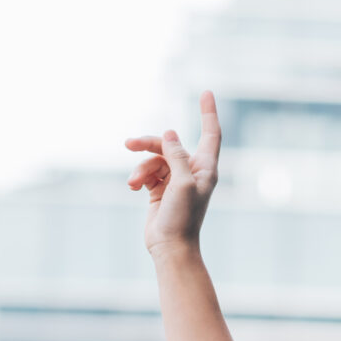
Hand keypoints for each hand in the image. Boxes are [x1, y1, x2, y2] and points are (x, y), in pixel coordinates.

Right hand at [125, 91, 219, 256]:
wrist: (170, 248)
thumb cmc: (182, 219)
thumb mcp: (182, 183)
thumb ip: (176, 156)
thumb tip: (169, 133)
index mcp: (205, 168)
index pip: (210, 133)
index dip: (208, 112)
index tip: (206, 92)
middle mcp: (192, 171)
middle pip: (169, 145)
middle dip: (149, 144)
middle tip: (129, 143)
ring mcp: (175, 180)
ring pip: (154, 159)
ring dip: (140, 168)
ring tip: (133, 182)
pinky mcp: (159, 189)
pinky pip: (147, 172)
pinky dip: (139, 177)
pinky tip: (134, 187)